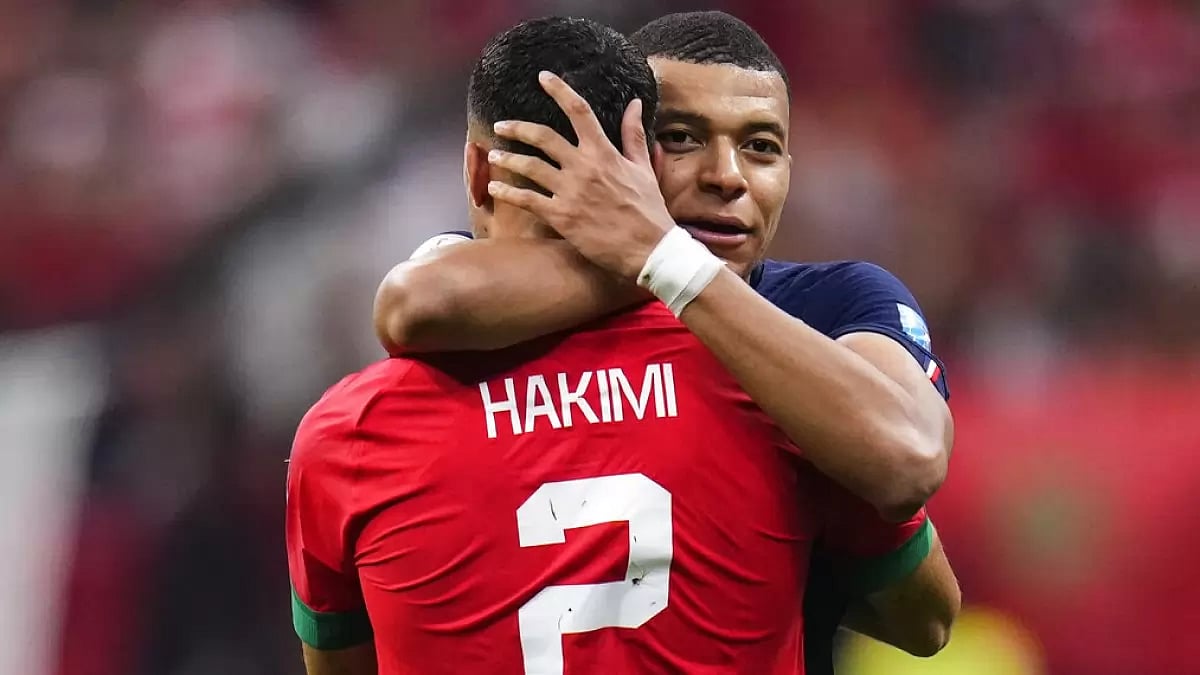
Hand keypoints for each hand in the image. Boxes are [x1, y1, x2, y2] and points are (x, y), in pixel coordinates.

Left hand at [487, 71, 674, 281]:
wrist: (649, 249)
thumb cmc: (649, 210)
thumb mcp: (643, 168)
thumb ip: (634, 135)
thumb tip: (635, 104)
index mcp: (604, 153)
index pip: (579, 111)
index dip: (560, 90)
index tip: (543, 78)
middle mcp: (584, 167)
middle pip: (543, 137)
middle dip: (518, 128)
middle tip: (502, 126)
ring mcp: (570, 192)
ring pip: (530, 167)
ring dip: (508, 158)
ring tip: (494, 155)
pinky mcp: (561, 217)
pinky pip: (527, 199)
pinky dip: (508, 192)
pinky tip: (494, 187)